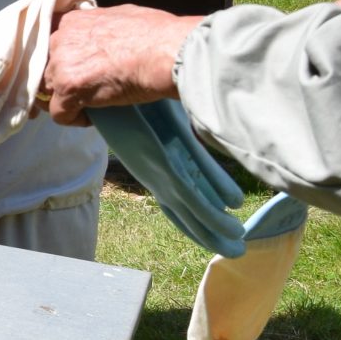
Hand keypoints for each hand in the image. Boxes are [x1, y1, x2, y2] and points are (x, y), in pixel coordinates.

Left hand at [41, 4, 204, 124]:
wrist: (168, 51)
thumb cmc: (157, 34)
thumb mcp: (121, 17)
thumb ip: (101, 27)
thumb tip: (104, 35)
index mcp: (72, 22)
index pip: (55, 45)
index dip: (66, 61)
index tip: (81, 70)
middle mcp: (60, 40)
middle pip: (50, 67)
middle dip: (65, 80)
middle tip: (86, 89)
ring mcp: (61, 65)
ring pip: (51, 90)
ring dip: (67, 99)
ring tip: (89, 104)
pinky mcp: (68, 90)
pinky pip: (59, 113)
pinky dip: (73, 119)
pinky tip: (91, 118)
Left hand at [91, 101, 247, 256]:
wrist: (100, 88)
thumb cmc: (127, 101)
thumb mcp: (153, 124)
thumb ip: (172, 135)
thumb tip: (187, 135)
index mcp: (153, 169)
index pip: (177, 204)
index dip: (196, 223)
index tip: (216, 236)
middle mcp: (156, 175)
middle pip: (187, 214)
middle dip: (211, 235)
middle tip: (237, 251)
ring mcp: (159, 170)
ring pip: (193, 209)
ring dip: (217, 228)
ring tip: (239, 243)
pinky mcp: (161, 160)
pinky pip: (190, 189)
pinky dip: (211, 204)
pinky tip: (233, 211)